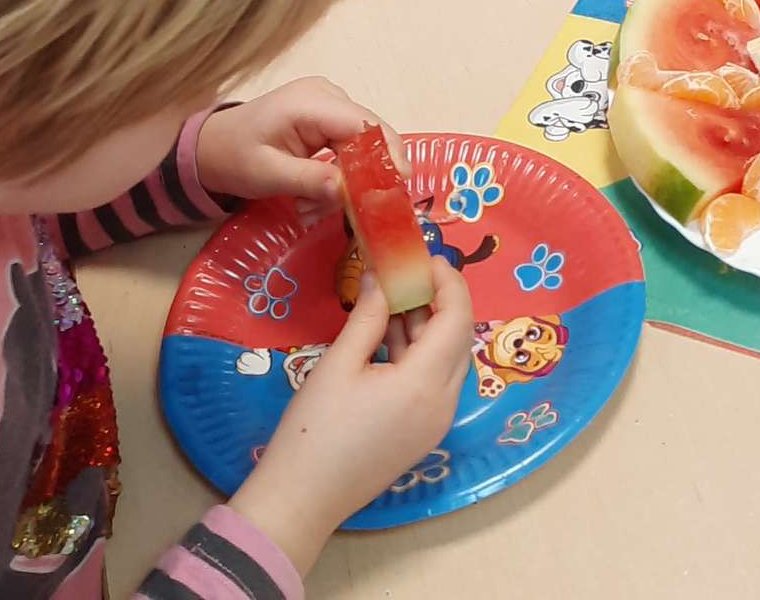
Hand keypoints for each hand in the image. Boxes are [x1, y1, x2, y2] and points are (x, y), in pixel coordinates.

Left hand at [196, 78, 405, 213]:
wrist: (209, 146)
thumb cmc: (234, 157)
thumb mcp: (267, 174)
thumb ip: (308, 179)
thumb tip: (346, 190)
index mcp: (312, 102)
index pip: (365, 125)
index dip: (386, 152)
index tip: (398, 186)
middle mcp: (328, 96)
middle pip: (367, 136)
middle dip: (359, 178)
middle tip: (343, 215)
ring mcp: (329, 105)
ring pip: (359, 147)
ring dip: (342, 184)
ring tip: (308, 210)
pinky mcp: (328, 119)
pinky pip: (347, 148)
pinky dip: (335, 177)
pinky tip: (310, 198)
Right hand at [229, 258, 474, 572]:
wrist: (300, 501)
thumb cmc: (314, 430)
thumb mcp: (338, 364)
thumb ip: (367, 316)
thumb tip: (381, 277)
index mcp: (426, 383)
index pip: (457, 317)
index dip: (448, 281)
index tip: (425, 258)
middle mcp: (443, 403)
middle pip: (459, 338)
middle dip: (441, 300)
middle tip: (410, 274)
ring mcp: (436, 422)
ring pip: (448, 360)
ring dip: (428, 327)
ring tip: (395, 298)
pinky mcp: (423, 434)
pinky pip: (435, 382)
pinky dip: (419, 355)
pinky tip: (389, 336)